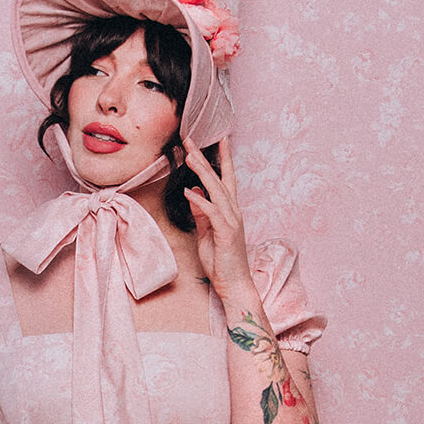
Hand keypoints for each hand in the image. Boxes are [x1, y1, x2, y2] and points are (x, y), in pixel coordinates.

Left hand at [182, 133, 253, 299]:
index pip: (225, 179)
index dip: (221, 158)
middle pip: (219, 179)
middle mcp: (233, 211)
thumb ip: (201, 212)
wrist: (234, 284)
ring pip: (217, 190)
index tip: (217, 139)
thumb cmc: (221, 261)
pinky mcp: (226, 233)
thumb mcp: (206, 232)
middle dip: (205, 158)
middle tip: (191, 140)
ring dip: (203, 172)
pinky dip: (201, 201)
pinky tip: (189, 191)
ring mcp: (232, 221)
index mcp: (229, 210)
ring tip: (190, 156)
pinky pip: (213, 212)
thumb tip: (193, 192)